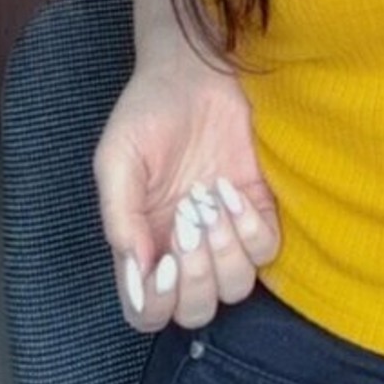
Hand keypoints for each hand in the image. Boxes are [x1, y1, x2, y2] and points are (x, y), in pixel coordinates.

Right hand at [93, 51, 280, 331]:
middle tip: (188, 221)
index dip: (157, 302)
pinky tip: (232, 189)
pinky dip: (251, 228)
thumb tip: (136, 272)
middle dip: (196, 278)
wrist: (193, 71)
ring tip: (209, 201)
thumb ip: (120, 217)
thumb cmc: (148, 111)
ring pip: (236, 288)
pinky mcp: (259, 208)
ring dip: (224, 252)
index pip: (148, 312)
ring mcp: (224, 232)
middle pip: (197, 311)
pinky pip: (266, 250)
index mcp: (143, 245)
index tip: (162, 259)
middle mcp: (184, 249)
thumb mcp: (117, 159)